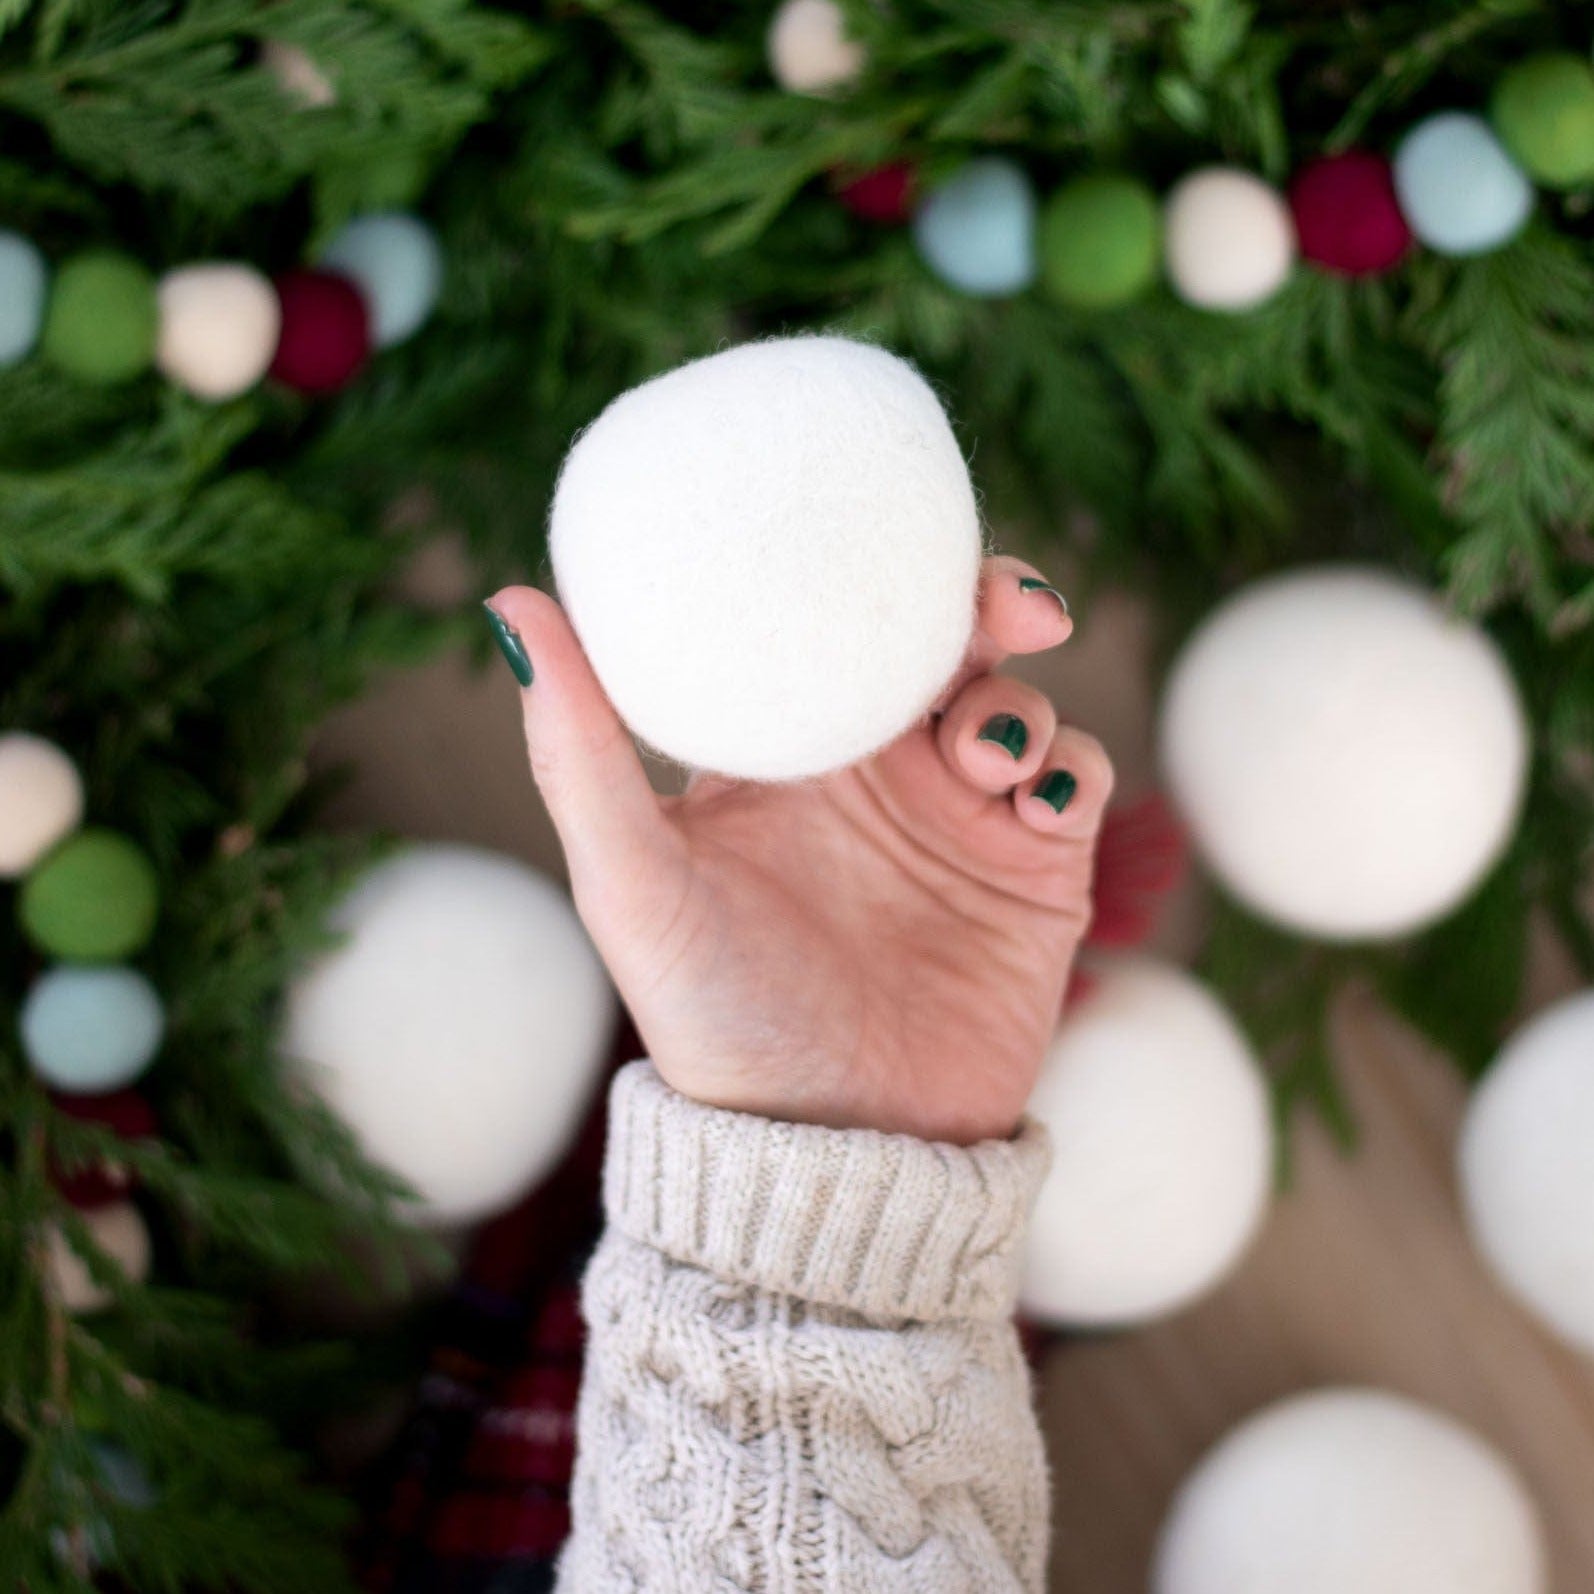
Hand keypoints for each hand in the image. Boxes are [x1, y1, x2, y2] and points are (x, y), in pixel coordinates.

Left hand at [487, 556, 1112, 1145]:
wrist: (838, 1153)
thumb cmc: (718, 1023)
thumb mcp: (635, 883)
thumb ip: (579, 751)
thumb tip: (509, 601)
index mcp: (785, 755)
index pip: (827, 630)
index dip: (863, 570)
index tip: (887, 536)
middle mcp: (876, 773)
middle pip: (942, 643)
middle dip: (983, 603)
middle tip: (1007, 606)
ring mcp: (961, 817)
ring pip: (1012, 701)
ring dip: (1013, 705)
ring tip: (982, 762)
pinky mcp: (1036, 869)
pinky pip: (1074, 779)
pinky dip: (1069, 769)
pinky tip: (1035, 805)